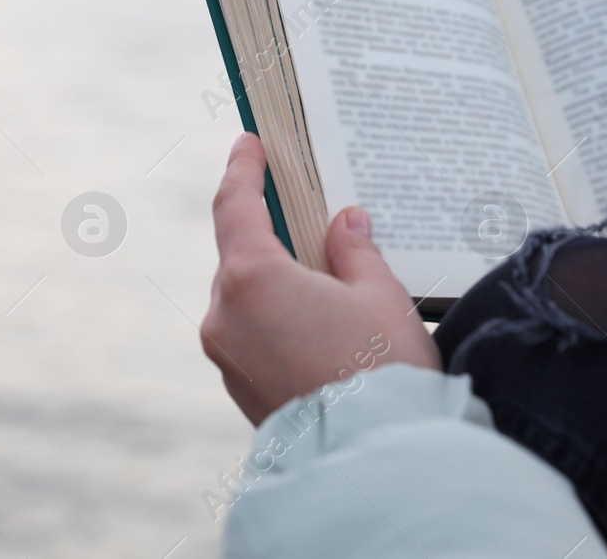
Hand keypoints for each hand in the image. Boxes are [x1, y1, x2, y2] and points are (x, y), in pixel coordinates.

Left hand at [200, 133, 441, 423]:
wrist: (374, 463)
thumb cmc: (382, 371)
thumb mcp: (379, 295)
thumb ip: (355, 250)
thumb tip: (344, 223)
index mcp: (251, 279)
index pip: (235, 206)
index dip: (243, 169)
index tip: (249, 144)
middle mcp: (224, 316)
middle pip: (240, 255)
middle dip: (271, 232)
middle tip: (305, 210)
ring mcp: (226, 357)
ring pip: (245, 298)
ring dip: (277, 279)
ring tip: (325, 275)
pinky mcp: (240, 390)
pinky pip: (251, 334)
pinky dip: (276, 316)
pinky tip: (318, 322)